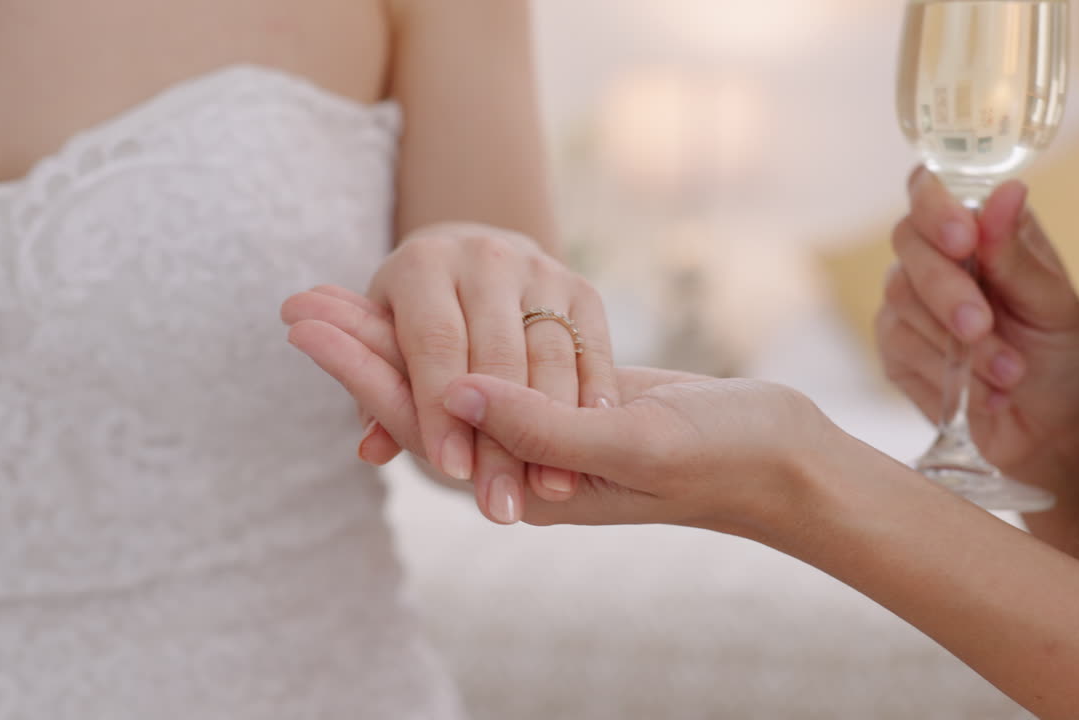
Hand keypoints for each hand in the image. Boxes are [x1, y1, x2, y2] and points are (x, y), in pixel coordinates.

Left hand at [281, 222, 618, 522]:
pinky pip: (592, 348)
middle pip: (494, 358)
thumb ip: (384, 396)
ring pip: (549, 353)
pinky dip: (592, 397)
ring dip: (554, 427)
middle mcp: (483, 256)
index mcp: (421, 264)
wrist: (479, 258)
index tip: (451, 471)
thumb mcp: (389, 342)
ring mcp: (538, 268)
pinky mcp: (580, 286)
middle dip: (499, 439)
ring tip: (551, 494)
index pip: (433, 345)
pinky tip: (590, 447)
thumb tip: (371, 450)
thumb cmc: (419, 319)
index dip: (441, 408)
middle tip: (499, 506)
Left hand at [285, 313, 828, 531]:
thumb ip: (540, 424)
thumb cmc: (720, 459)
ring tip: (341, 301)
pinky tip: (429, 311)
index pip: (428, 417)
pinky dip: (457, 335)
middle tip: (296, 304)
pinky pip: (498, 364)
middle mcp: (528, 454)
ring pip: (458, 378)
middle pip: (428, 397)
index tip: (305, 321)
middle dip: (363, 350)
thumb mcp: (633, 444)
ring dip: (402, 338)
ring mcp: (550, 424)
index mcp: (531, 473)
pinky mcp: (574, 395)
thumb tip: (453, 393)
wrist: (782, 456)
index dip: (364, 368)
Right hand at [876, 169, 1078, 492]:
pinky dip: (945, 371)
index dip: (934, 204)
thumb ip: (1018, 255)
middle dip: (946, 287)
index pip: (930, 189)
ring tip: (1009, 372)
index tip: (961, 237)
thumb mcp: (1055, 306)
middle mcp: (937, 259)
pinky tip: (985, 392)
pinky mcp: (896, 351)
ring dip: (954, 340)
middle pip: (908, 242)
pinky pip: (898, 344)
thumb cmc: (1063, 361)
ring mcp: (910, 305)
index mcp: (980, 231)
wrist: (1055, 436)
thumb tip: (1008, 190)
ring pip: (900, 297)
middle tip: (981, 325)